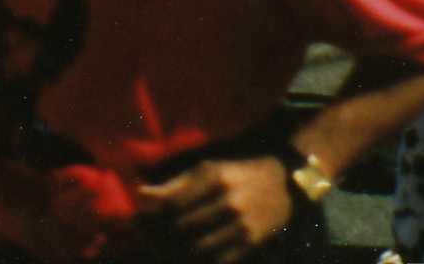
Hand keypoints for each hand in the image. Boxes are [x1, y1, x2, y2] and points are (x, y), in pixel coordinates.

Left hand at [136, 156, 294, 260]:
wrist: (283, 184)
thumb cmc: (235, 174)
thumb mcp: (205, 169)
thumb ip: (173, 184)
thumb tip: (140, 195)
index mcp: (213, 179)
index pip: (172, 204)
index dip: (152, 216)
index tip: (140, 219)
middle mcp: (229, 203)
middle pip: (183, 227)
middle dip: (159, 235)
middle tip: (146, 238)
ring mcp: (242, 226)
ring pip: (198, 248)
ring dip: (175, 252)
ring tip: (161, 249)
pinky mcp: (252, 243)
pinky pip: (218, 260)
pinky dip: (198, 261)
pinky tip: (185, 255)